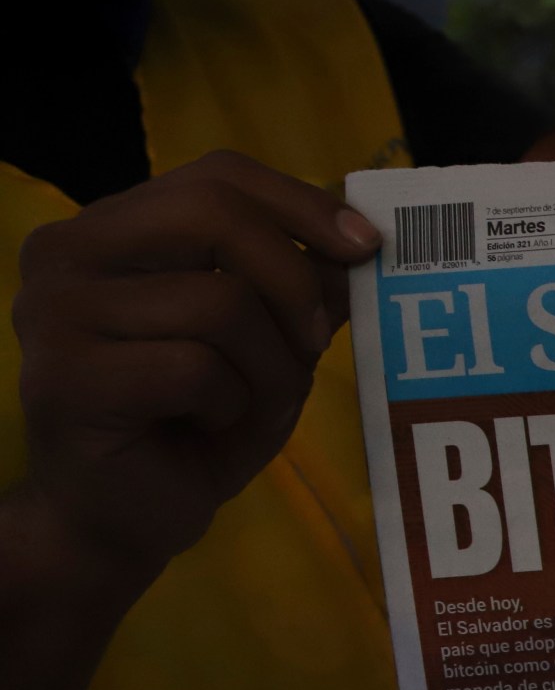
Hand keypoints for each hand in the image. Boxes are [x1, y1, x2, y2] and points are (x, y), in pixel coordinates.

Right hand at [12, 150, 380, 576]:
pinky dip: (231, 404)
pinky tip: (206, 426)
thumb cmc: (197, 420)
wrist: (129, 515)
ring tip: (248, 404)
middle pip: (214, 215)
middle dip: (290, 281)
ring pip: (217, 301)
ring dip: (268, 366)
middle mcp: (65, 253)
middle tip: (312, 343)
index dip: (301, 204)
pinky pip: (195, 368)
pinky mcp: (66, 378)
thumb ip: (301, 282)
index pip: (217, 175)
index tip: (365, 247)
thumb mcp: (267, 340)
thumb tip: (360, 238)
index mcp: (109, 227)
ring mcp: (54, 313)